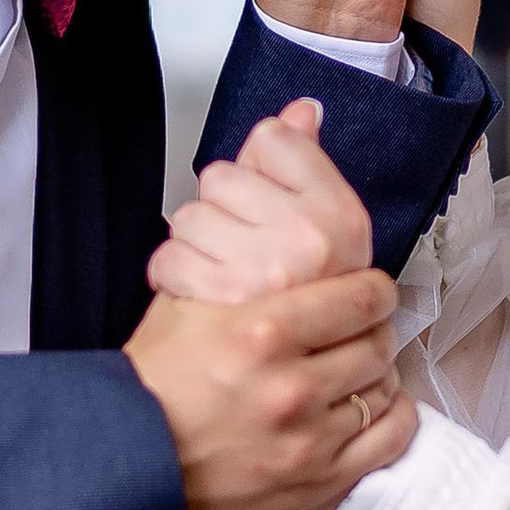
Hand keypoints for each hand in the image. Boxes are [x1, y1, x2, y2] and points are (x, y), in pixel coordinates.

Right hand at [125, 268, 418, 509]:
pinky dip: (390, 418)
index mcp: (263, 331)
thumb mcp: (185, 306)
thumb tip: (283, 246)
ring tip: (355, 366)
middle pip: (377, 340)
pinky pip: (387, 440)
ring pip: (382, 387)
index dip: (371, 287)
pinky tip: (374, 406)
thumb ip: (242, 274)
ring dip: (374, 372)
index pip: (361, 296)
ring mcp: (308, 437)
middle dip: (372, 328)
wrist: (126, 461)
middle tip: (359, 326)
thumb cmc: (151, 386)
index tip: (367, 289)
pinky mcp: (315, 479)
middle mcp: (292, 385)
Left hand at [148, 100, 372, 304]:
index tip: (268, 203)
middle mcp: (310, 240)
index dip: (260, 171)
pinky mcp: (224, 302)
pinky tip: (198, 294)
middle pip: (222, 176)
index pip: (274, 140)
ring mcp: (269, 271)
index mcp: (341, 218)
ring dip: (196, 246)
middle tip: (242, 250)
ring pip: (190, 215)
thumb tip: (301, 110)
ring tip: (221, 277)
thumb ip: (305, 165)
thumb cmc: (306, 315)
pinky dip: (173, 276)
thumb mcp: (325, 238)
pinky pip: (168, 255)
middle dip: (222, 211)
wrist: (283, 400)